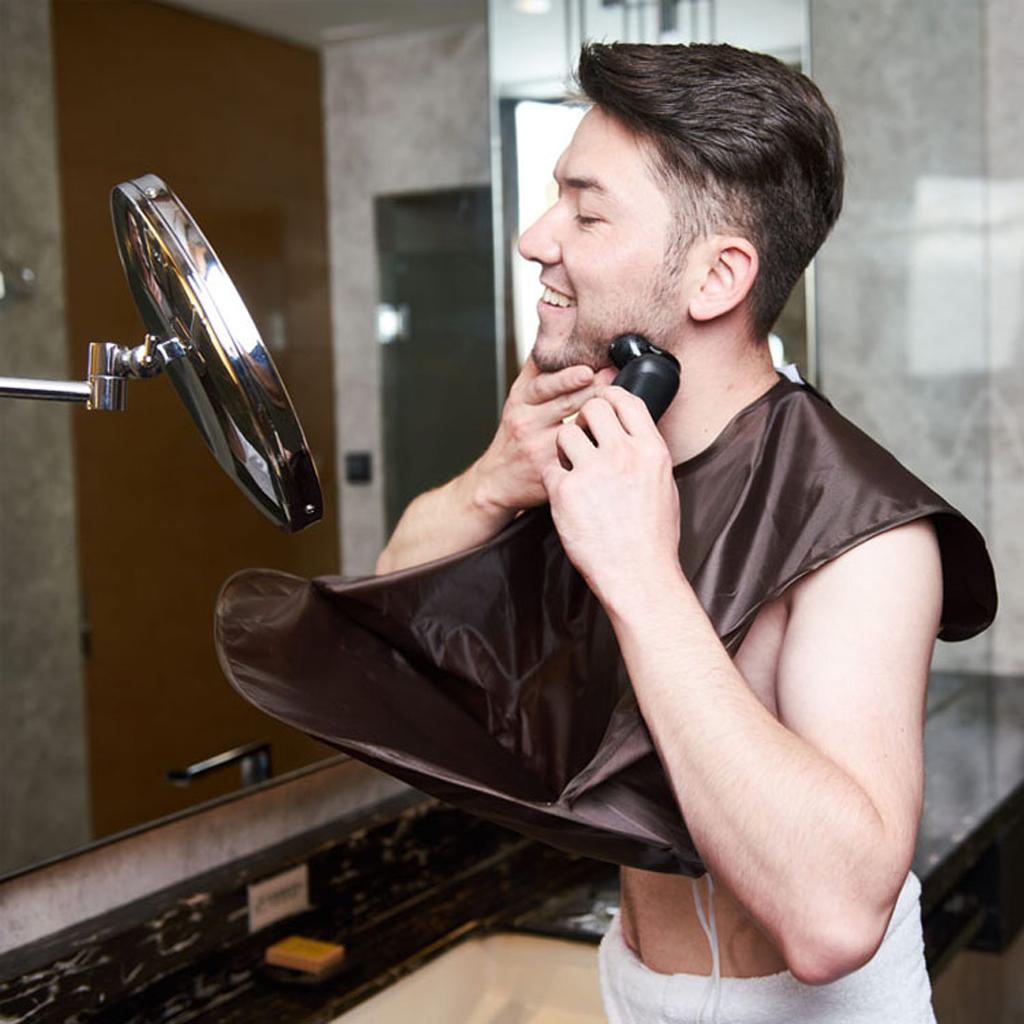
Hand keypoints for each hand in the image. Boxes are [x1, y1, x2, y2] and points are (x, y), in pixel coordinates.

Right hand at [471, 357, 616, 513]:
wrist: (497, 479)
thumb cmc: (515, 434)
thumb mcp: (520, 396)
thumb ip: (539, 364)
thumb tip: (552, 319)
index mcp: (521, 399)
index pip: (542, 384)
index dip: (565, 377)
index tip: (587, 369)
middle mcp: (526, 421)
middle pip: (561, 403)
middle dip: (590, 390)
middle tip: (613, 378)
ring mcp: (538, 447)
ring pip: (571, 428)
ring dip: (595, 415)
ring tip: (615, 403)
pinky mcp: (550, 470)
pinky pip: (574, 455)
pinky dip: (592, 444)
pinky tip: (608, 438)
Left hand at [542, 385, 681, 608]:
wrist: (638, 575)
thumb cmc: (653, 539)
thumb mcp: (664, 486)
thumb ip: (646, 455)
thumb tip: (634, 435)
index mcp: (651, 451)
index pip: (625, 399)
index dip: (609, 395)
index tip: (601, 402)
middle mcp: (622, 454)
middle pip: (593, 407)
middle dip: (583, 417)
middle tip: (583, 436)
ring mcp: (592, 472)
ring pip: (565, 434)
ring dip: (565, 447)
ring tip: (573, 469)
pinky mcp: (565, 492)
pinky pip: (551, 468)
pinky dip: (555, 479)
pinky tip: (567, 495)